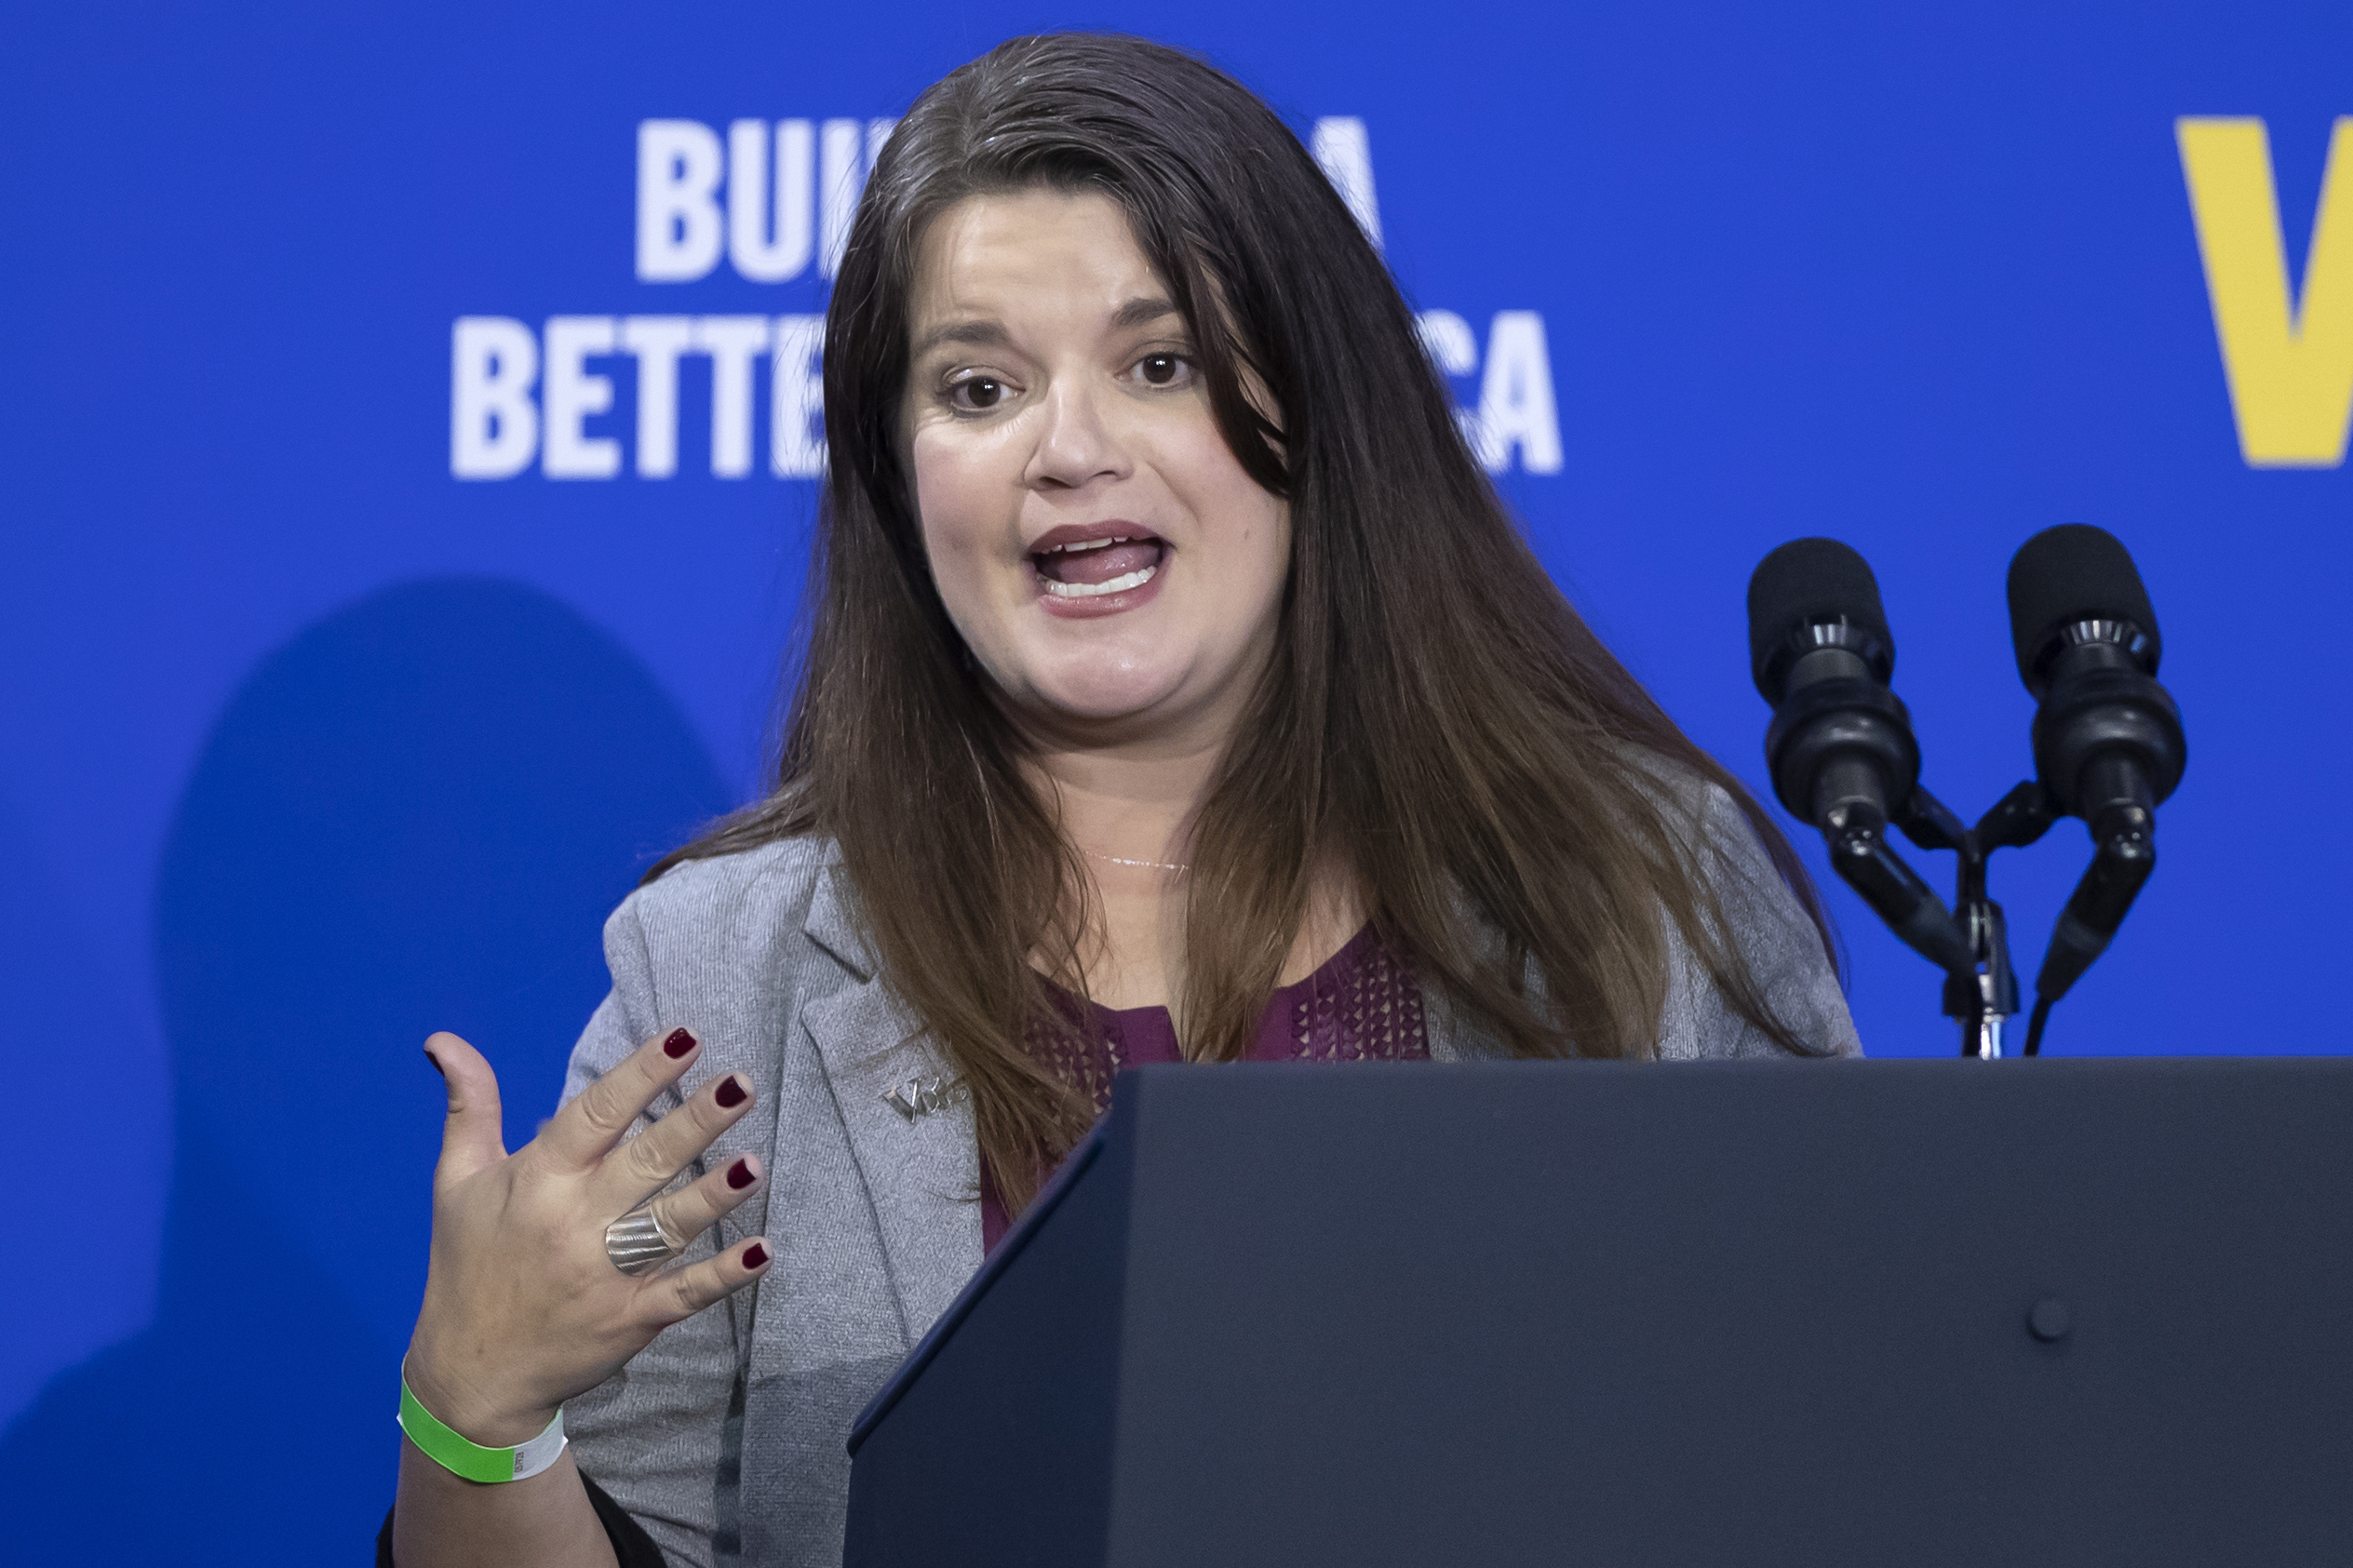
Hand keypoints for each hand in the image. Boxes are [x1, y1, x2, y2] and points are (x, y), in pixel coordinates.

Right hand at [402, 1026, 770, 1445]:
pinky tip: (763, 1251)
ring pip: (669, 1225)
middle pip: (644, 1162)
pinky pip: (685, 1293)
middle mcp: (573, 1222)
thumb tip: (444, 1039)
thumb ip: (469, 1106)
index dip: (641, 1075)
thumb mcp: (456, 1181)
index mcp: (537, 1181)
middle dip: (696, 1122)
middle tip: (743, 1084)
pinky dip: (724, 1274)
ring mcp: (605, 1274)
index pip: (596, 1115)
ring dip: (715, 1194)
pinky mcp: (630, 1320)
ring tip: (756, 1162)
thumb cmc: (466, 1265)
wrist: (469, 1375)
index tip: (686, 1038)